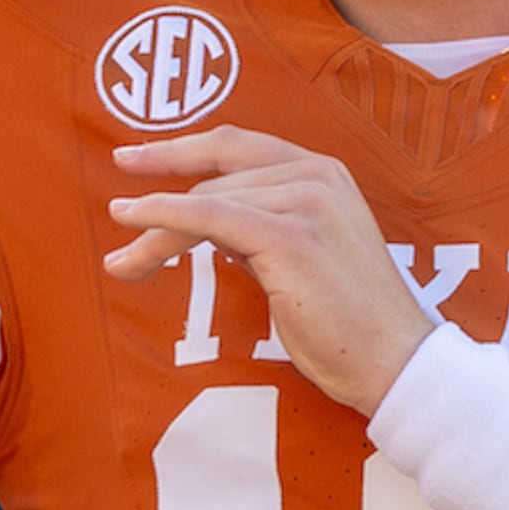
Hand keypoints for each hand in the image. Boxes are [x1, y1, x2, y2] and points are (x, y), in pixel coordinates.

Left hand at [103, 127, 432, 412]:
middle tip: (114, 212)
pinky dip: (164, 218)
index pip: (238, 147)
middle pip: (214, 176)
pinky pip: (209, 217)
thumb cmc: (345, 322)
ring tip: (123, 265)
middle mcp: (318, 176)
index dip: (181, 150)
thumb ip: (258, 227)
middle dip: (158, 198)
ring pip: (206, 202)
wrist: (393, 361)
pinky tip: (133, 225)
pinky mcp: (292, 236)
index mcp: (323, 174)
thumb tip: (203, 220)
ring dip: (154, 233)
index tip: (134, 159)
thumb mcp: (299, 256)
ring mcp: (308, 202)